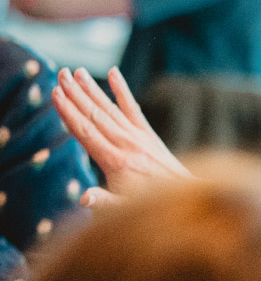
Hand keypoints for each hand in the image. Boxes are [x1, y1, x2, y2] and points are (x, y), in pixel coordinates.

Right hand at [52, 67, 191, 195]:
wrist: (185, 198)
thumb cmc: (150, 206)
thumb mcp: (124, 209)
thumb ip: (104, 202)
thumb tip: (84, 199)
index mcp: (116, 162)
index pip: (86, 132)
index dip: (69, 112)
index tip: (55, 94)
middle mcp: (127, 145)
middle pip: (96, 115)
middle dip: (76, 94)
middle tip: (60, 74)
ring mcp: (139, 137)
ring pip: (110, 108)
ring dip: (92, 89)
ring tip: (76, 71)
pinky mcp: (149, 134)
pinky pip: (133, 108)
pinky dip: (122, 90)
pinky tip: (113, 73)